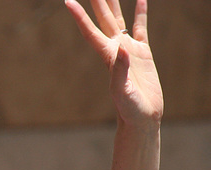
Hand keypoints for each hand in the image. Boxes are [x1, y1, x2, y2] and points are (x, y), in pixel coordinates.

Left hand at [65, 0, 162, 128]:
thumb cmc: (129, 109)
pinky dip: (141, 12)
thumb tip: (122, 47)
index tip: (68, 1)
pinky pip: (140, 27)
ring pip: (119, 19)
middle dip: (97, 1)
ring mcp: (128, 49)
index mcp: (107, 56)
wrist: (142, 117)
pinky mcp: (143, 52)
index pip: (90, 31)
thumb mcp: (122, 91)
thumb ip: (120, 69)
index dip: (79, 16)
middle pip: (103, 18)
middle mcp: (115, 49)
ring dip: (114, 2)